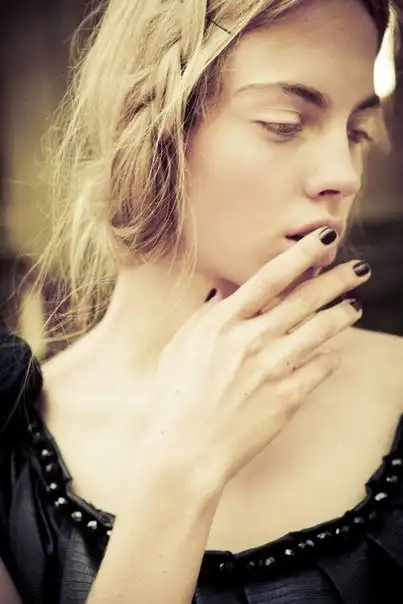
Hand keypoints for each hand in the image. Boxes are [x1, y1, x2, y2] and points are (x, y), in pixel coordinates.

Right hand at [140, 228, 369, 492]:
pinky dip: (329, 358)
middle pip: (306, 300)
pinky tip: (332, 354)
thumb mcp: (182, 346)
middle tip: (358, 270)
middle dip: (337, 280)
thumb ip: (208, 316)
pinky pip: (320, 369)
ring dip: (342, 315)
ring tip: (354, 307)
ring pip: (321, 331)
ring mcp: (272, 368)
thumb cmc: (174, 398)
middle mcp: (251, 339)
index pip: (271, 277)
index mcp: (223, 322)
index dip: (301, 254)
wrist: (184, 450)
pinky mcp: (288, 398)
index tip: (323, 240)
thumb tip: (229, 294)